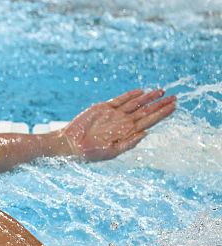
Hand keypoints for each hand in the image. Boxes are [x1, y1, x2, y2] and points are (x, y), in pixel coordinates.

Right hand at [61, 89, 176, 160]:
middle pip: (146, 111)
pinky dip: (130, 95)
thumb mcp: (111, 152)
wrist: (71, 144)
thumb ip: (128, 143)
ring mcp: (113, 114)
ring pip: (135, 103)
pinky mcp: (103, 108)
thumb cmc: (90, 152)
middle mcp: (123, 122)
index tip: (174, 107)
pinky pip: (120, 100)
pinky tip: (141, 91)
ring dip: (148, 97)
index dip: (162, 114)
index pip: (149, 121)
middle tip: (174, 97)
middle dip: (160, 104)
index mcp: (127, 133)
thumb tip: (146, 134)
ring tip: (161, 91)